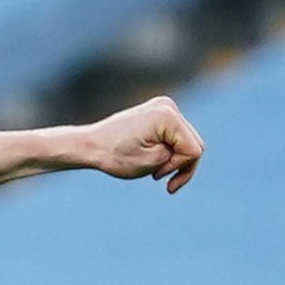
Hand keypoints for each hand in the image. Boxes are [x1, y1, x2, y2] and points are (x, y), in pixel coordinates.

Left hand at [86, 97, 202, 192]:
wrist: (90, 145)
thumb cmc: (116, 156)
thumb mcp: (153, 163)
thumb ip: (179, 157)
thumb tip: (192, 149)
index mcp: (167, 116)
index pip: (193, 150)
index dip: (180, 167)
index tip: (157, 177)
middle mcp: (167, 106)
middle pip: (193, 144)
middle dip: (181, 165)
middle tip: (159, 179)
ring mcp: (163, 107)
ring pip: (187, 142)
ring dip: (175, 160)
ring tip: (156, 173)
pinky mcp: (158, 113)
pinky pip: (176, 136)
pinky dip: (169, 152)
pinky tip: (157, 164)